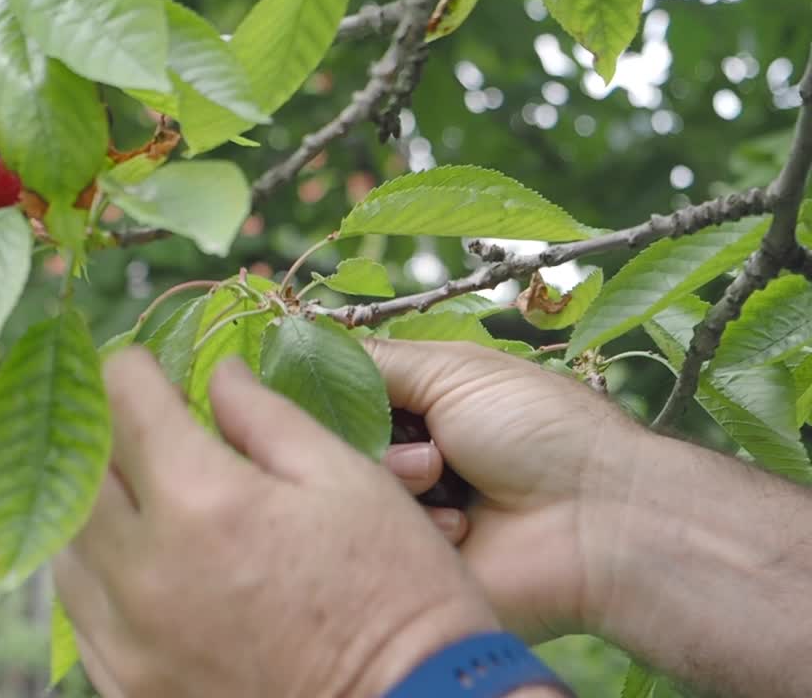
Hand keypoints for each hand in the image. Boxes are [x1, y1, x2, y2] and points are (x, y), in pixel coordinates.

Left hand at [55, 348, 498, 697]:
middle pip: (79, 474)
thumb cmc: (399, 592)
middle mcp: (146, 572)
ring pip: (68, 547)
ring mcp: (131, 641)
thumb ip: (266, 417)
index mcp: (203, 503)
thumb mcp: (348, 480)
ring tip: (130, 488)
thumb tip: (219, 375)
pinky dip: (96, 574)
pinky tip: (134, 560)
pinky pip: (82, 616)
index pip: (127, 404)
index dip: (131, 369)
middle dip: (100, 433)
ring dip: (90, 504)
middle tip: (130, 421)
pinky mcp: (130, 689)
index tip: (142, 364)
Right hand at [363, 339, 649, 641]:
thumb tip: (302, 340)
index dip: (335, 392)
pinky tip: (463, 526)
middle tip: (430, 446)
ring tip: (448, 480)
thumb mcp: (453, 370)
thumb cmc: (538, 429)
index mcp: (421, 405)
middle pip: (340, 441)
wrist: (599, 518)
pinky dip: (420, 524)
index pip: (344, 393)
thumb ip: (373, 360)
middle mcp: (410, 456)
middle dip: (378, 436)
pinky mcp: (418, 560)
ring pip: (354, 487)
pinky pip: (378, 538)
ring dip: (402, 478)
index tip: (334, 391)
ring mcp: (413, 511)